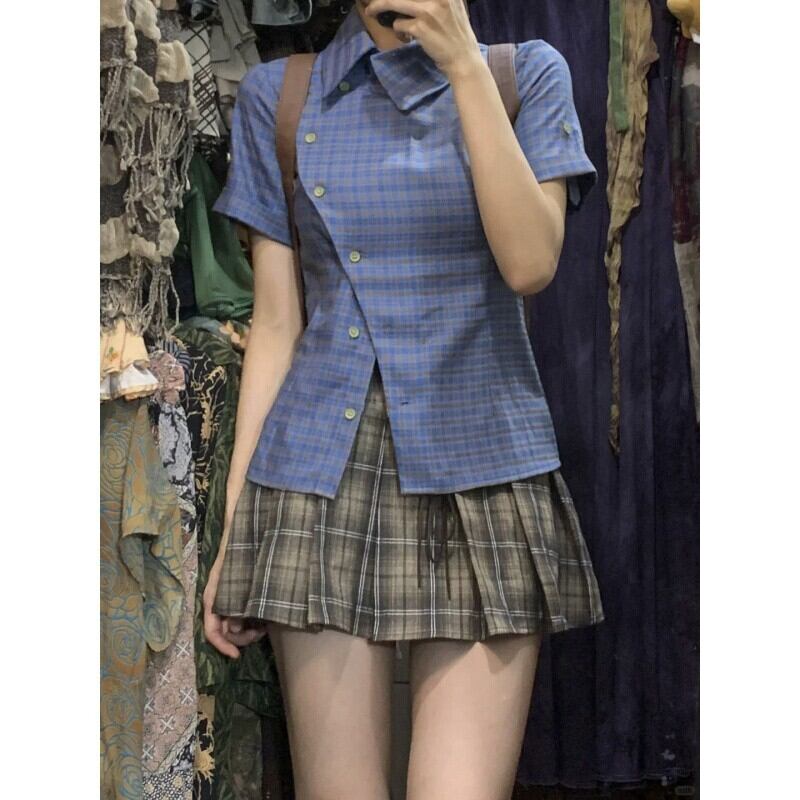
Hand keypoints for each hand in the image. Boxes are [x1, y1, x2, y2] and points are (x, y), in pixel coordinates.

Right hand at [203, 554, 267, 658]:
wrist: (245, 529)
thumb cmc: (239, 549)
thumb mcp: (235, 577)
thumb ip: (233, 602)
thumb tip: (233, 627)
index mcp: (213, 598)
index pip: (211, 631)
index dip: (222, 646)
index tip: (237, 656)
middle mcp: (218, 601)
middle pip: (225, 632)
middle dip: (241, 638)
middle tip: (261, 633)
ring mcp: (228, 598)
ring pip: (234, 626)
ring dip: (247, 631)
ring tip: (265, 626)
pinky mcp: (239, 595)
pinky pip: (241, 615)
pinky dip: (251, 621)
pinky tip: (264, 616)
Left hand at [364, 0, 482, 77]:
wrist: (463, 59)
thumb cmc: (456, 34)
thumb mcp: (451, 6)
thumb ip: (435, 0)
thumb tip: (408, 1)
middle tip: (371, 3)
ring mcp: (427, 11)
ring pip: (393, 2)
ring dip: (378, 7)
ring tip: (372, 12)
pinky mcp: (420, 27)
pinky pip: (398, 24)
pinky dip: (398, 31)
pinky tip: (407, 38)